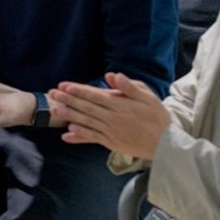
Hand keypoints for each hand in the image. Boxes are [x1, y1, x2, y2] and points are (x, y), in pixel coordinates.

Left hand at [52, 73, 171, 158]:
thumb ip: (129, 87)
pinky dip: (79, 136)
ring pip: (86, 122)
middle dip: (68, 100)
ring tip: (55, 110)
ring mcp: (110, 131)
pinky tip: (67, 135)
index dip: (79, 90)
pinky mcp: (110, 142)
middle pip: (86, 107)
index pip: (95, 95)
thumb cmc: (157, 117)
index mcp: (120, 105)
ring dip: (69, 115)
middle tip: (52, 94)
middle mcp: (112, 118)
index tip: (64, 86)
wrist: (166, 144)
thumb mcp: (148, 97)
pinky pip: (92, 138)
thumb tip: (112, 75)